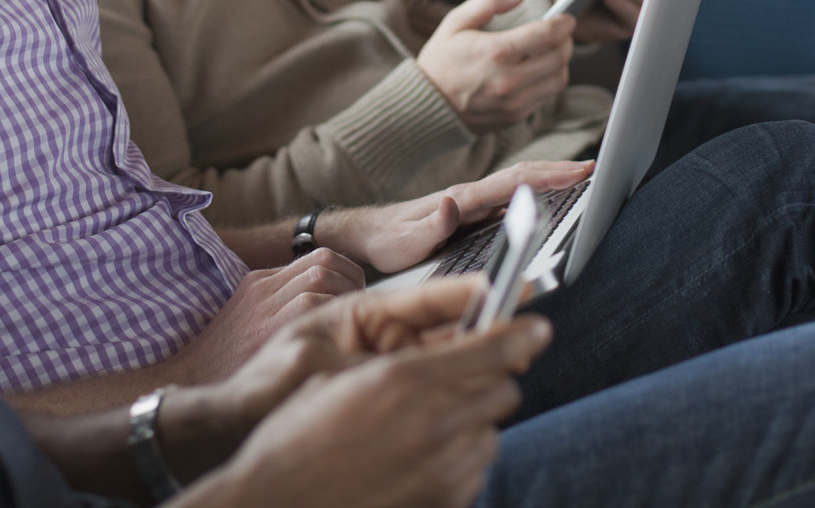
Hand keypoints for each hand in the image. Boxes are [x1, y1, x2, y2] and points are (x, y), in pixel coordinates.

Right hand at [169, 250, 366, 386]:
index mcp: (260, 281)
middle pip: (324, 261)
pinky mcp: (268, 324)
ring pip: (322, 277)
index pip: (318, 258)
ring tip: (352, 324)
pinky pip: (312, 303)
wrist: (193, 378)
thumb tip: (327, 304)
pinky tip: (339, 336)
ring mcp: (265, 303)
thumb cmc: (228, 359)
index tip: (354, 295)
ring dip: (346, 297)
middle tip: (361, 309)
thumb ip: (281, 305)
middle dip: (352, 280)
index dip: (346, 272)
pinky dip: (333, 314)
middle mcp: (264, 286)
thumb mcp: (250, 320)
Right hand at [179, 283, 552, 507]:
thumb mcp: (343, 380)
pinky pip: (475, 470)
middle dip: (492, 377)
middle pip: (502, 389)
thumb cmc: (295, 437)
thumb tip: (450, 354)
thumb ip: (405, 364)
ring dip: (475, 420)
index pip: (490, 347)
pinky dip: (462, 458)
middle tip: (467, 374)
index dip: (520, 331)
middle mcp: (431, 424)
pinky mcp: (442, 502)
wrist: (277, 501)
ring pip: (492, 432)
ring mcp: (441, 470)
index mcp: (403, 380)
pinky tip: (425, 455)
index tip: (537, 325)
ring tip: (434, 421)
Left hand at [318, 159, 594, 274]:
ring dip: (550, 177)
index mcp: (462, 199)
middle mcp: (470, 195)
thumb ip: (431, 227)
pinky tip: (548, 195)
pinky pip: (510, 197)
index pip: (512, 182)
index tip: (578, 171)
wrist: (366, 235)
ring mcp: (472, 202)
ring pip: (518, 183)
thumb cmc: (386, 242)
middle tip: (594, 168)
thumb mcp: (405, 242)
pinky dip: (535, 190)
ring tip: (582, 176)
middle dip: (559, 171)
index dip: (547, 176)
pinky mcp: (471, 212)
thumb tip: (453, 207)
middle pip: (522, 176)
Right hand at [417, 0, 574, 130]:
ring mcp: (514, 102)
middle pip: (560, 58)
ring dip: (561, 63)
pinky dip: (547, 81)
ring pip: (559, 80)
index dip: (563, 23)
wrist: (424, 107)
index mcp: (495, 52)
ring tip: (549, 52)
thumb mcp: (455, 22)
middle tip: (561, 33)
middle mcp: (509, 80)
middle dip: (566, 41)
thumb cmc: (439, 61)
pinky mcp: (515, 117)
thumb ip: (488, 1)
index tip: (567, 18)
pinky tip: (534, 72)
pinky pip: (546, 97)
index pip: (546, 35)